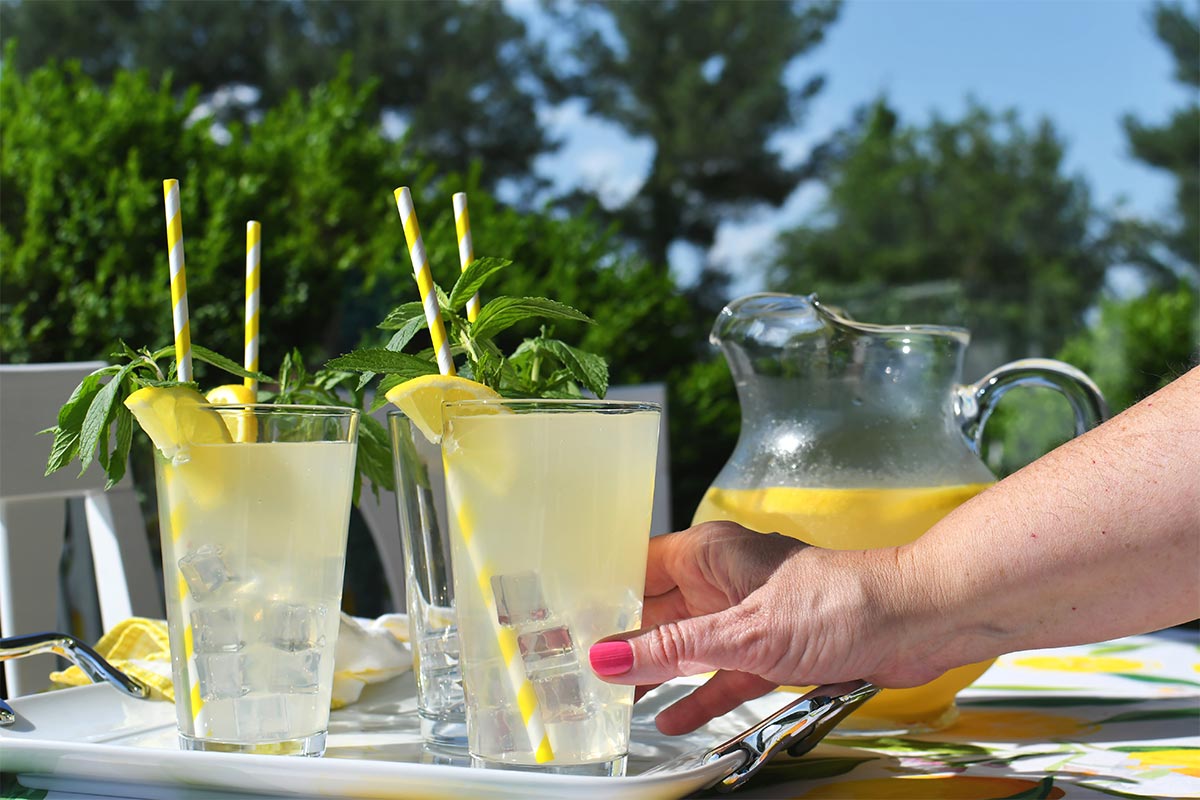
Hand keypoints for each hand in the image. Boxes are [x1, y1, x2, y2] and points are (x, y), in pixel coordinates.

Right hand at [588, 522, 945, 733]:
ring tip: (611, 699)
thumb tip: (605, 658)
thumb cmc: (838, 603)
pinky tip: (672, 717)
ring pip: (689, 646)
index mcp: (709, 554)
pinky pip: (723, 672)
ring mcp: (750, 614)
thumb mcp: (740, 633)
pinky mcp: (774, 646)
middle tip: (578, 670)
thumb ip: (671, 651)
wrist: (914, 621)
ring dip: (657, 672)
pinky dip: (700, 693)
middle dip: (622, 640)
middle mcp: (724, 579)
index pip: (637, 568)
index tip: (563, 621)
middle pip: (658, 611)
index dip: (600, 593)